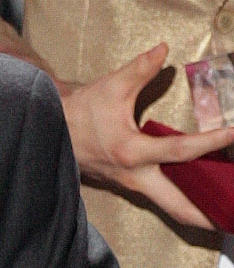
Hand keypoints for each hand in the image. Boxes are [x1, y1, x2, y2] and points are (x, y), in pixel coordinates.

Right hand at [57, 44, 233, 227]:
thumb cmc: (81, 112)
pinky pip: (160, 198)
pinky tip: (199, 194)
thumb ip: (140, 69)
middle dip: (205, 216)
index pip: (181, 151)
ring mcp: (131, 185)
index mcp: (132, 152)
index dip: (211, 143)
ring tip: (222, 212)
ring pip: (169, 207)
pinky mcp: (129, 185)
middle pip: (176, 206)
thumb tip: (163, 50)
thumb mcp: (111, 87)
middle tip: (230, 216)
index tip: (233, 135)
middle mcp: (134, 176)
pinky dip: (182, 200)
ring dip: (196, 212)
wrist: (51, 130)